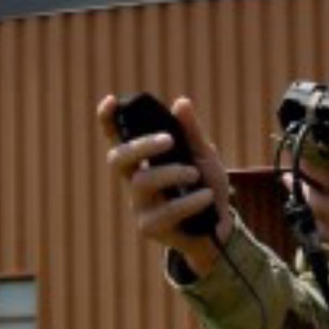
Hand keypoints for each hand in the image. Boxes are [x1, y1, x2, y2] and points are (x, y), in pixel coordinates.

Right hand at [98, 93, 234, 275]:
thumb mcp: (204, 156)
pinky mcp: (149, 228)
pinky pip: (164, 211)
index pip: (118, 138)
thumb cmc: (205, 187)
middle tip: (169, 140)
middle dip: (141, 145)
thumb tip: (180, 102)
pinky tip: (206, 196)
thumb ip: (192, 133)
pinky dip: (189, 200)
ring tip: (196, 174)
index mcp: (142, 161)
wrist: (219, 227)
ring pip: (142, 181)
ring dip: (172, 173)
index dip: (108, 120)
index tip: (111, 101)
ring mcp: (139, 205)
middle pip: (118, 158)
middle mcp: (133, 181)